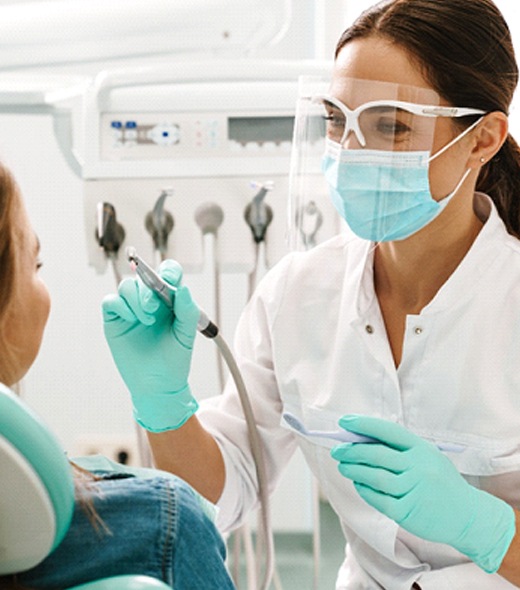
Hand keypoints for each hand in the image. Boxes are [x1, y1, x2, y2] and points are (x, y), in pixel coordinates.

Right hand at [102, 259, 199, 431]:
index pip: (168, 273)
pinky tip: (131, 319)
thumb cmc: (174, 360)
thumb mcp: (186, 335)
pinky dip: (120, 305)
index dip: (168, 271)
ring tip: (146, 319)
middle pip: (144, 277)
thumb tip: (183, 289)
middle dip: (147, 289)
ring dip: (135, 299)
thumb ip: (187, 311)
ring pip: (127, 286)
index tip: (168, 281)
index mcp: (170, 300)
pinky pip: (111, 301)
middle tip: (152, 308)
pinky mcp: (115, 320)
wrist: (158, 385)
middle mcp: (150, 301)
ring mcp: (131, 310)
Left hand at [330, 415, 514, 572]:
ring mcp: (412, 489)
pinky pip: (377, 498)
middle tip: (337, 449)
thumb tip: (362, 440)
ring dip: (353, 469)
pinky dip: (364, 489)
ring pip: (373, 476)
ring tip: (343, 466)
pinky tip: (358, 483)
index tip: (344, 421)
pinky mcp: (406, 511)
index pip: (387, 431)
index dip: (363, 425)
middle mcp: (417, 467)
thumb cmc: (441, 482)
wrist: (468, 516)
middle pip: (375, 454)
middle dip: (351, 450)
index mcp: (421, 449)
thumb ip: (401, 449)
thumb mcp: (428, 457)